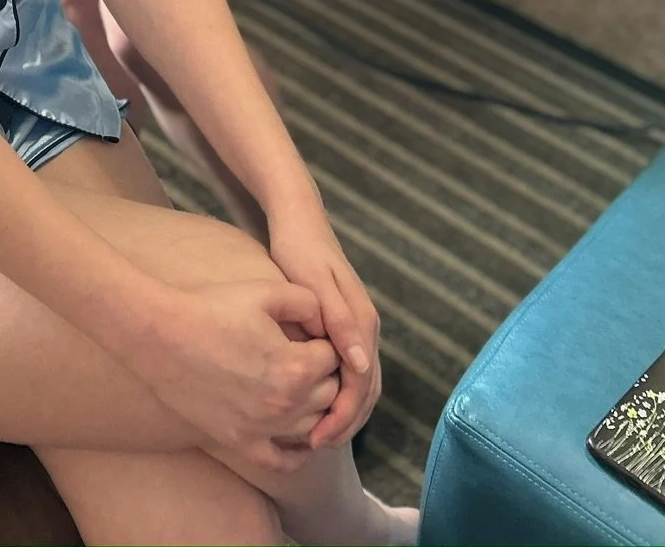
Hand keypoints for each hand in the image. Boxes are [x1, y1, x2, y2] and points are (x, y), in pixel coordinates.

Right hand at [125, 279, 342, 473]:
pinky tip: (300, 437)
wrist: (161, 335)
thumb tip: (325, 318)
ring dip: (315, 406)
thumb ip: (307, 302)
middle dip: (324, 373)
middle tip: (306, 354)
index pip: (334, 358)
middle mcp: (286, 405)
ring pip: (313, 427)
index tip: (309, 331)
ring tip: (300, 385)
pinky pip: (284, 460)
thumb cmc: (212, 308)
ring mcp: (263, 429)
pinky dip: (299, 452)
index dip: (325, 340)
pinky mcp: (241, 442)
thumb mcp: (265, 291)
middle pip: (329, 394)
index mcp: (296, 367)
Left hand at [267, 207, 381, 447]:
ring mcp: (358, 325)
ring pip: (362, 382)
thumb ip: (340, 322)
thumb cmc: (299, 249)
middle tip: (315, 446)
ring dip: (345, 412)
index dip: (342, 417)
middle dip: (346, 422)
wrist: (298, 217)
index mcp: (362, 322)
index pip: (361, 385)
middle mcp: (366, 326)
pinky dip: (341, 392)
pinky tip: (317, 402)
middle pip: (367, 389)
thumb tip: (360, 366)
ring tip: (317, 434)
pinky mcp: (345, 322)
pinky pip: (352, 368)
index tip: (316, 440)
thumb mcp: (315, 285)